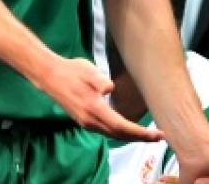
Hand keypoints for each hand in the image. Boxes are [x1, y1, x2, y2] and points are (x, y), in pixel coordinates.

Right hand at [36, 57, 162, 141]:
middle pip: (119, 135)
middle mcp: (90, 121)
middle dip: (140, 138)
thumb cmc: (71, 71)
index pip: (122, 126)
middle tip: (159, 136)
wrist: (50, 77)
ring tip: (147, 135)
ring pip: (112, 135)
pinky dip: (120, 133)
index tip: (157, 134)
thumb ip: (100, 80)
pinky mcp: (84, 121)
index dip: (140, 132)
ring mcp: (86, 123)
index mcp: (94, 109)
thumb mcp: (88, 70)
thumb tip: (110, 88)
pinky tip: (127, 129)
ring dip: (130, 137)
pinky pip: (106, 131)